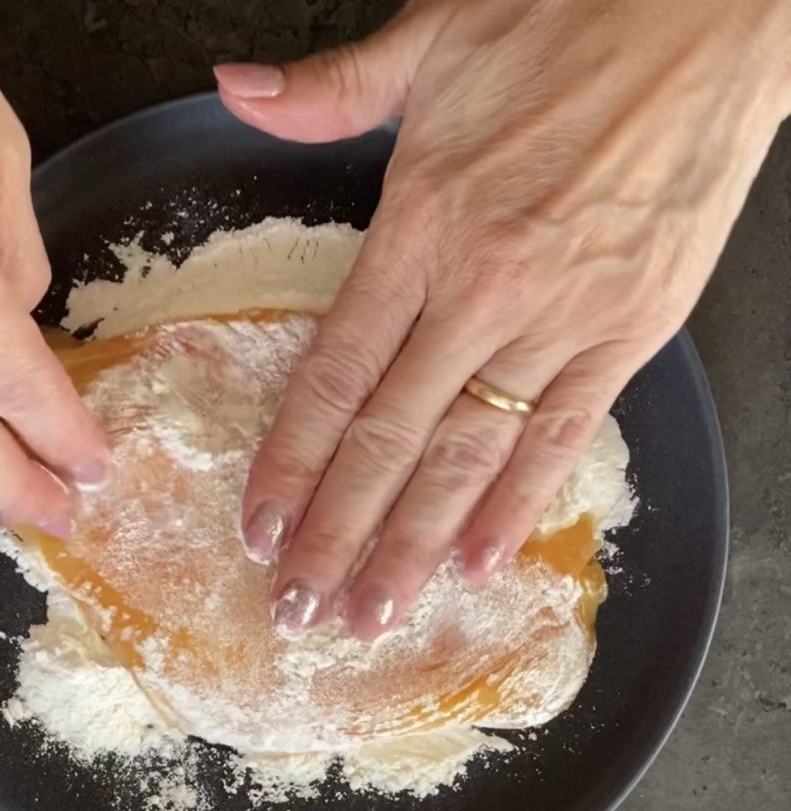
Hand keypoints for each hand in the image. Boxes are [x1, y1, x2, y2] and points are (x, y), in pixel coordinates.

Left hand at [216, 0, 789, 638]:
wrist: (717, 8)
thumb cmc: (570, 19)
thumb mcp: (431, 36)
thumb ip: (327, 91)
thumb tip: (232, 92)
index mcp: (421, 224)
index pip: (336, 372)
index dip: (293, 460)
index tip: (262, 526)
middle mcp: (484, 287)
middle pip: (392, 439)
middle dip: (339, 534)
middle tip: (297, 607)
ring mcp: (562, 318)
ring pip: (470, 456)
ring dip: (416, 544)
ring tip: (373, 612)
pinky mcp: (630, 333)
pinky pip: (563, 437)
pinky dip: (519, 504)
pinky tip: (479, 563)